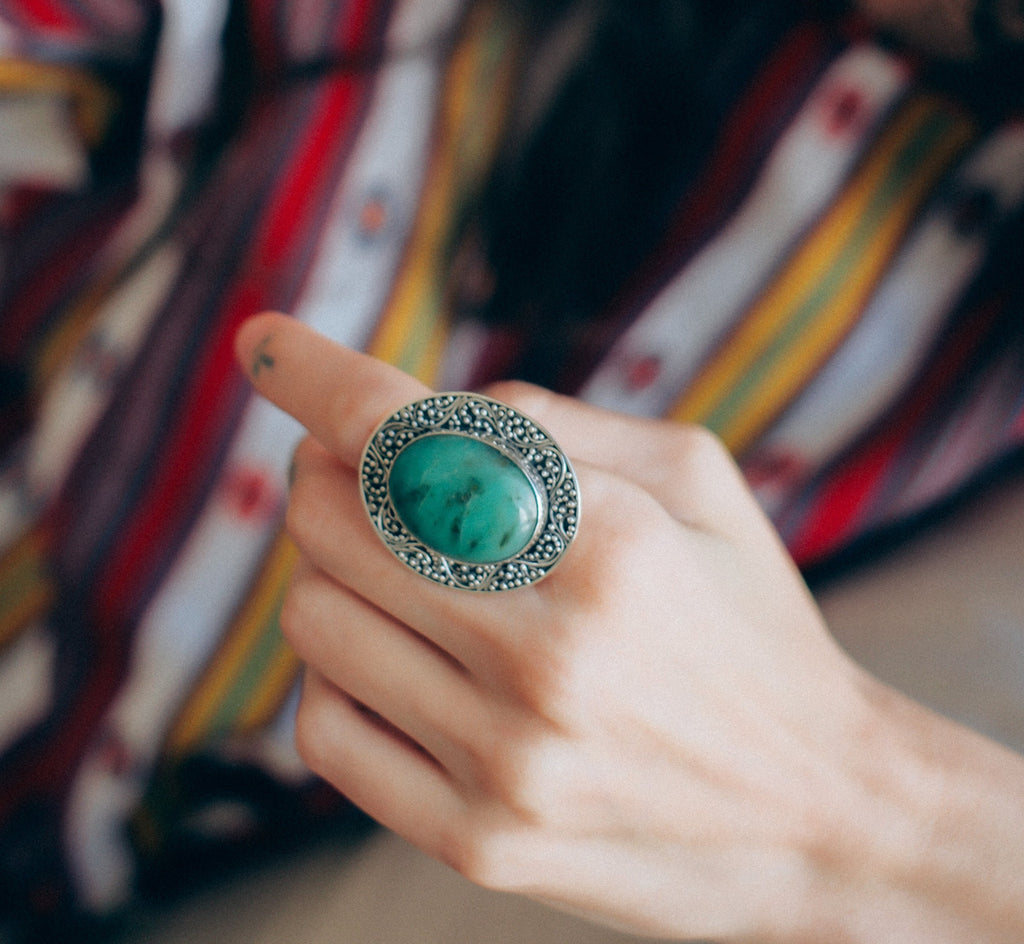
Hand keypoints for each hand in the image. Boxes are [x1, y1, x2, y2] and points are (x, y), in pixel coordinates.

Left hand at [236, 312, 1023, 943]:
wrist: (819, 814)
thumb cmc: (751, 624)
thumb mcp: (697, 483)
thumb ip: (553, 423)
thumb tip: (414, 409)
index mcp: (611, 544)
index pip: (409, 435)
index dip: (316, 374)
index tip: (265, 342)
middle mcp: (550, 655)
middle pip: (334, 518)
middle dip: (328, 472)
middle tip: (361, 469)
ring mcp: (507, 762)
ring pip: (315, 617)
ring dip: (337, 571)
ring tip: (406, 572)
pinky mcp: (479, 842)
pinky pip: (325, 728)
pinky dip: (340, 670)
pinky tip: (401, 659)